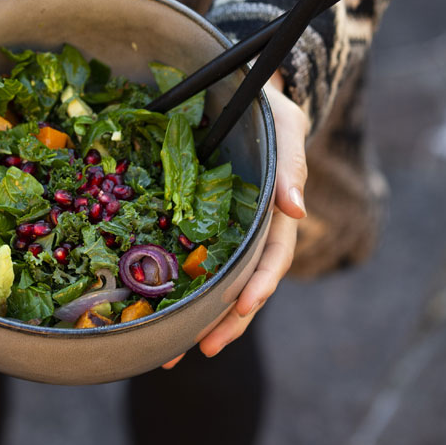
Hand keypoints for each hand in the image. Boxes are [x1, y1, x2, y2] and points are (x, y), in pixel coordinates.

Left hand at [162, 73, 307, 367]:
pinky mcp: (191, 224)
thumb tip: (297, 210)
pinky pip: (182, 259)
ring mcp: (219, 230)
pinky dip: (170, 288)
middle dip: (225, 321)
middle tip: (201, 348)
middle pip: (242, 283)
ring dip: (195, 318)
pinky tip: (148, 313)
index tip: (241, 309)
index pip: (271, 256)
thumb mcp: (285, 125)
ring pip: (211, 282)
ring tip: (169, 353)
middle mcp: (247, 229)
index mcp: (272, 212)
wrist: (232, 91)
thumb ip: (291, 163)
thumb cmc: (264, 109)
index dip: (259, 284)